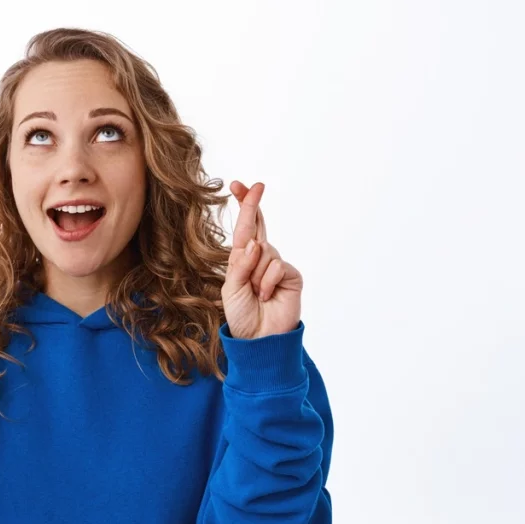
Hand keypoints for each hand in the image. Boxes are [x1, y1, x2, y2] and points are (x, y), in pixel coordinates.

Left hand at [221, 181, 302, 339]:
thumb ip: (240, 264)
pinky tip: (268, 296)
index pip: (244, 227)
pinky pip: (276, 266)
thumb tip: (255, 242)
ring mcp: (277, 265)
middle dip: (252, 205)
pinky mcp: (291, 275)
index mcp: (243, 258)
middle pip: (257, 225)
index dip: (243, 206)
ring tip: (256, 294)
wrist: (260, 338)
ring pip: (264, 251)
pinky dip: (267, 282)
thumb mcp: (232, 287)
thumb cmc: (242, 314)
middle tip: (255, 185)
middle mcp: (261, 257)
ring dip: (255, 274)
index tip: (238, 185)